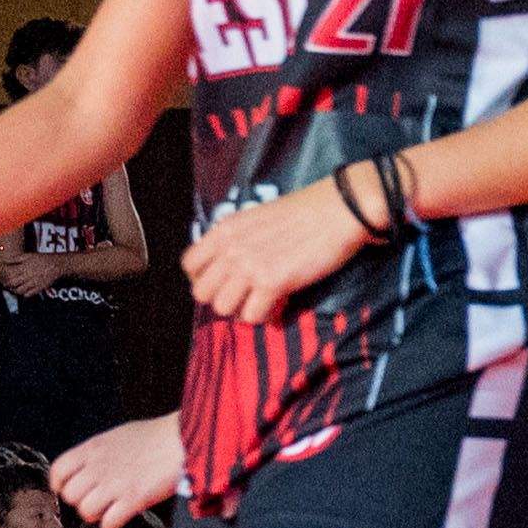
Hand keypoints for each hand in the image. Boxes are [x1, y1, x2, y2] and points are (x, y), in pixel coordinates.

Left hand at [51, 414, 184, 527]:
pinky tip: (122, 516)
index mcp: (93, 449)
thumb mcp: (118, 435)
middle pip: (70, 496)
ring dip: (97, 515)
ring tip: (109, 510)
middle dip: (81, 502)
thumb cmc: (155, 436)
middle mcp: (98, 467)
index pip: (58, 471)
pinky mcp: (133, 499)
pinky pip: (108, 523)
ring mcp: (115, 484)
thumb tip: (89, 466)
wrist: (182, 439)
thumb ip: (98, 453)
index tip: (68, 490)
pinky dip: (112, 524)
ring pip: (86, 512)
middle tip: (96, 501)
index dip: (60, 485)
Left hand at [181, 179, 368, 324]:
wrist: (338, 210)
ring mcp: (249, 266)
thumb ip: (237, 240)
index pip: (190, 265)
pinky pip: (253, 316)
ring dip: (244, 310)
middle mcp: (230, 248)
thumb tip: (232, 269)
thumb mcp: (257, 218)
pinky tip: (281, 305)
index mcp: (225, 230)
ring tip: (264, 302)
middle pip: (202, 293)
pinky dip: (267, 316)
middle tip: (247, 297)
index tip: (226, 283)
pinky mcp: (272, 282)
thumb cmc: (305, 212)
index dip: (205, 280)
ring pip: (223, 308)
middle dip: (223, 299)